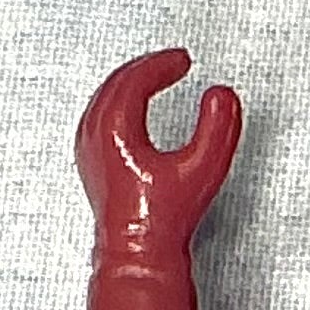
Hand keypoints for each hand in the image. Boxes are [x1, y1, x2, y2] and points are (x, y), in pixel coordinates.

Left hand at [77, 47, 242, 254]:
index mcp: (115, 130)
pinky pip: (100, 113)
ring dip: (131, 81)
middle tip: (172, 61)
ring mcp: (88, 147)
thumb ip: (219, 128)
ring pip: (104, 96)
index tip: (182, 60)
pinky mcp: (92, 159)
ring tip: (156, 75)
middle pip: (115, 83)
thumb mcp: (203, 168)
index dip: (161, 64)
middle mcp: (95, 135)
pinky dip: (120, 99)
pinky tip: (134, 104)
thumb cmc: (164, 217)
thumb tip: (221, 96)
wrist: (140, 249)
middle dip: (147, 67)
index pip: (134, 80)